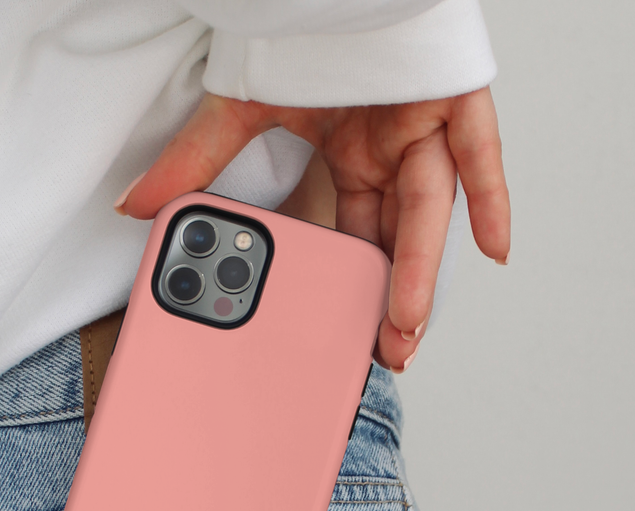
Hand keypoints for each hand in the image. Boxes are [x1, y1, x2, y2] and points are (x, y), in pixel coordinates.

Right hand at [116, 88, 508, 371]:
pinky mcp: (454, 98)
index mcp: (354, 158)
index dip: (351, 285)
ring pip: (429, 212)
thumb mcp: (243, 106)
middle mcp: (392, 153)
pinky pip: (478, 155)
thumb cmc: (307, 31)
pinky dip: (488, 200)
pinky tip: (494, 249)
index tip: (344, 333)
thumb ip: (197, 159)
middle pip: (396, 238)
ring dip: (422, 272)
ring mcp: (425, 128)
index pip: (355, 236)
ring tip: (405, 327)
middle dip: (389, 299)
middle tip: (379, 353)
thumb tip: (140, 203)